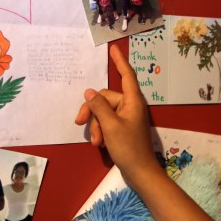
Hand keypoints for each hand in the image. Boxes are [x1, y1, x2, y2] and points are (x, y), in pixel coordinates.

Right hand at [75, 45, 160, 183]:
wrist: (139, 172)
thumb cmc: (128, 147)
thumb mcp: (110, 126)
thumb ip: (98, 107)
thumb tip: (89, 92)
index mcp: (132, 101)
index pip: (126, 75)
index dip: (119, 61)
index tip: (114, 49)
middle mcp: (130, 106)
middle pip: (105, 98)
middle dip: (93, 113)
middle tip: (80, 124)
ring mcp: (127, 118)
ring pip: (104, 113)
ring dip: (97, 127)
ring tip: (97, 143)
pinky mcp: (122, 129)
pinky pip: (107, 123)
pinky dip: (101, 132)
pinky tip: (101, 145)